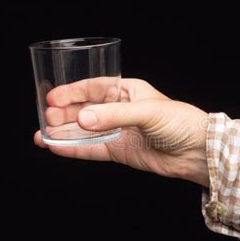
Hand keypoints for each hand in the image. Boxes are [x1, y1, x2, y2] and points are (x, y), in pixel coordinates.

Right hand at [34, 78, 208, 186]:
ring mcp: (118, 132)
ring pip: (85, 131)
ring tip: (42, 135)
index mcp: (127, 91)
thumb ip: (114, 115)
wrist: (196, 152)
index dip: (72, 92)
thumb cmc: (179, 122)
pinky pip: (92, 150)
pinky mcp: (119, 151)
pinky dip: (74, 149)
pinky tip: (57, 148)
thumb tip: (83, 119)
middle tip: (47, 118)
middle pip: (85, 109)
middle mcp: (120, 110)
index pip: (94, 88)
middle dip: (64, 113)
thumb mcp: (147, 112)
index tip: (53, 98)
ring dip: (64, 132)